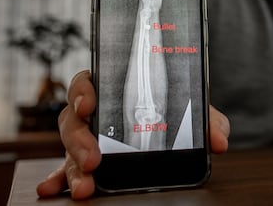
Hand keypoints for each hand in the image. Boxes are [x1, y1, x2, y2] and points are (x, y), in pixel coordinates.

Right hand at [36, 70, 229, 199]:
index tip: (89, 105)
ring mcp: (87, 138)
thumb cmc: (176, 114)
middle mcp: (95, 113)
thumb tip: (219, 141)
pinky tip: (52, 190)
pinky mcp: (86, 161)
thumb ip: (208, 121)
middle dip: (79, 139)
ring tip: (85, 186)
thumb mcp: (193, 113)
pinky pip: (66, 168)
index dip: (83, 91)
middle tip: (93, 158)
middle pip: (73, 119)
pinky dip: (59, 179)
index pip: (89, 82)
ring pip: (69, 147)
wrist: (175, 135)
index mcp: (113, 89)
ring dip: (72, 167)